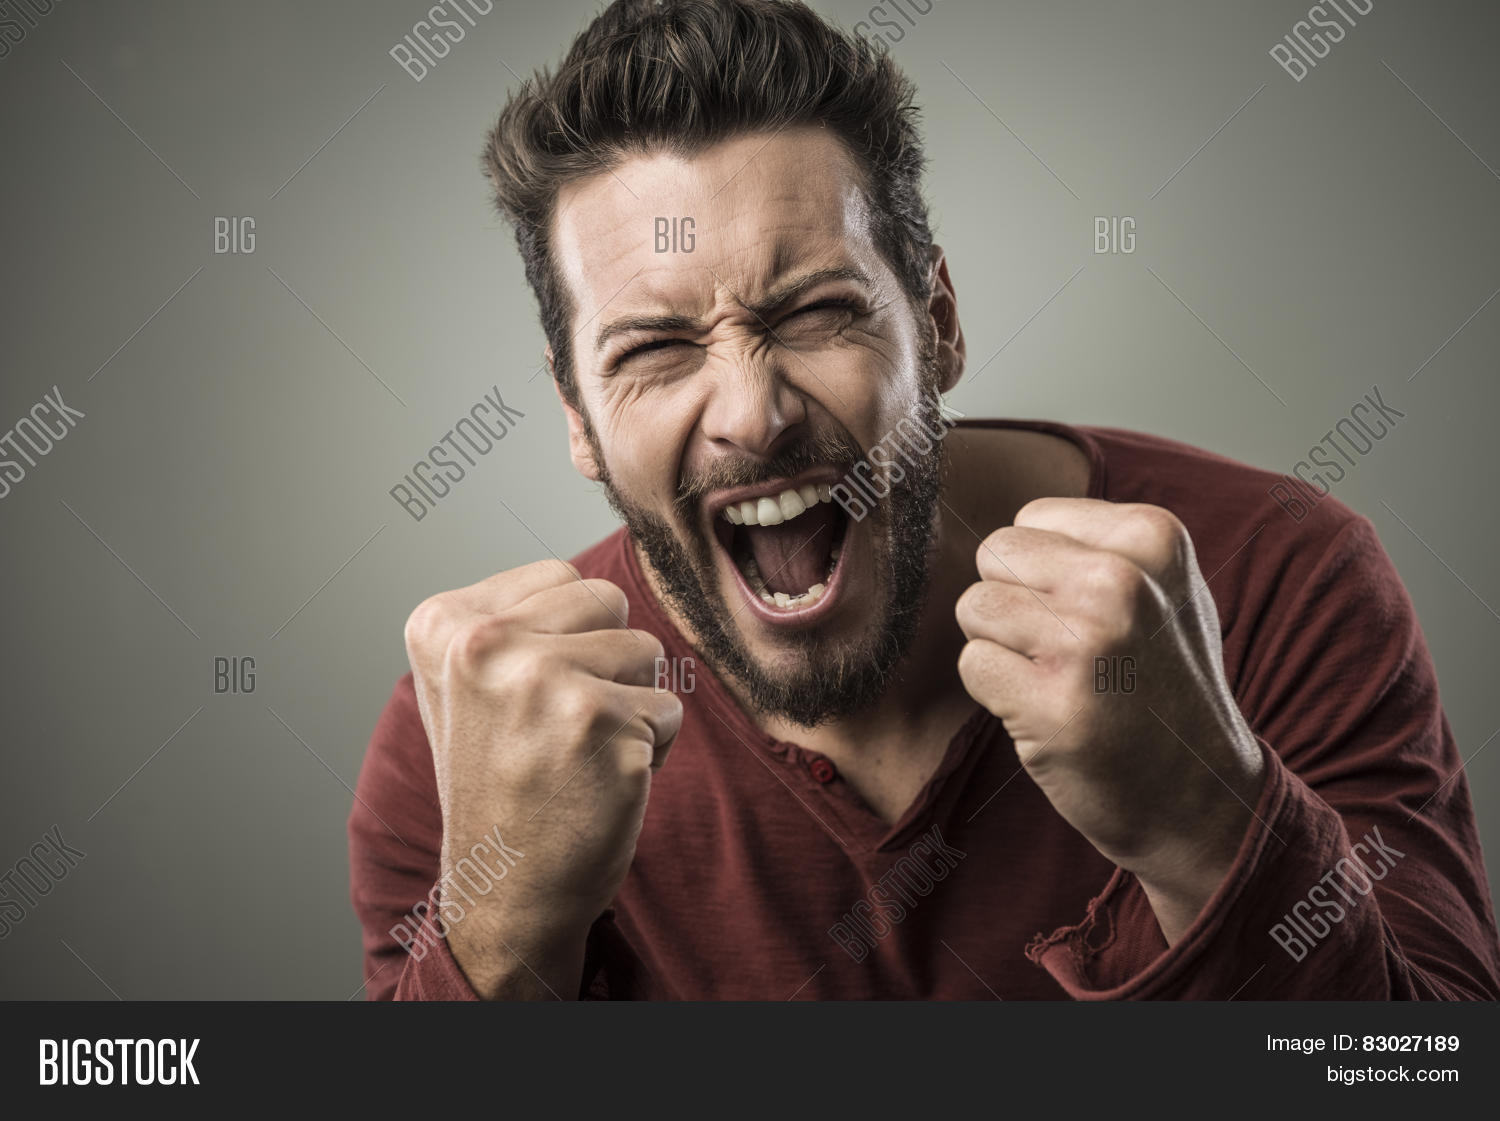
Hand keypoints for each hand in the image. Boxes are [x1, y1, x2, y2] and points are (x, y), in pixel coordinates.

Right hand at [403, 559, 682, 996]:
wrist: (504, 893)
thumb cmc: (502, 784)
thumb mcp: (469, 686)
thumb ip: (514, 622)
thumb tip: (595, 579)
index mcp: (444, 624)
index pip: (563, 576)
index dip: (568, 639)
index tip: (524, 700)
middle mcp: (484, 643)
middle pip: (609, 601)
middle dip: (606, 661)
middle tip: (557, 729)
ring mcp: (542, 679)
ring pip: (647, 651)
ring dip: (631, 706)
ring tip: (578, 756)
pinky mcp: (599, 722)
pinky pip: (669, 710)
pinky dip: (652, 750)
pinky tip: (601, 784)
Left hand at [955, 498, 1264, 942]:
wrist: (1203, 798)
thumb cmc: (1166, 686)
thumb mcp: (1166, 589)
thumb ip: (1096, 544)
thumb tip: (1005, 523)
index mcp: (1155, 537)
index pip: (1029, 519)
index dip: (1042, 572)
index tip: (1093, 617)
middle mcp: (1122, 581)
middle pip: (994, 556)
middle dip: (1013, 603)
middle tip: (1068, 653)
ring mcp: (1088, 643)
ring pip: (974, 608)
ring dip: (1003, 650)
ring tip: (1062, 681)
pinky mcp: (1053, 704)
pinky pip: (973, 665)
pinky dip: (997, 695)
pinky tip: (1051, 715)